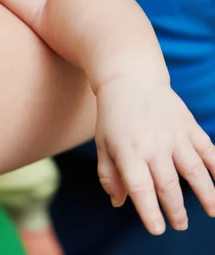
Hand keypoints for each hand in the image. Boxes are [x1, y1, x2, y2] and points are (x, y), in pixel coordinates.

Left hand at [95, 77, 214, 234]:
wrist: (130, 78)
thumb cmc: (113, 115)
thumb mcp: (103, 143)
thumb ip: (109, 174)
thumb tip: (119, 203)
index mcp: (129, 152)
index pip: (141, 188)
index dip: (150, 211)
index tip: (157, 229)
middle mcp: (153, 145)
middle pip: (168, 185)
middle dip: (176, 210)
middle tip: (179, 225)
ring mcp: (173, 134)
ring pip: (194, 171)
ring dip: (206, 195)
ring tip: (211, 212)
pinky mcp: (188, 125)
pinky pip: (208, 150)